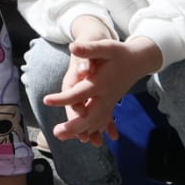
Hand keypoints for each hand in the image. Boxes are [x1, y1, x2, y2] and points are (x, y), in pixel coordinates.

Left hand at [45, 36, 163, 145]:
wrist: (138, 60)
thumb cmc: (119, 52)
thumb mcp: (106, 47)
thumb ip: (89, 48)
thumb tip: (73, 46)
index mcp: (101, 83)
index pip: (80, 93)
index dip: (63, 98)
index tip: (46, 101)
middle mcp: (106, 96)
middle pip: (89, 115)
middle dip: (73, 126)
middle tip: (56, 133)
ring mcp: (109, 103)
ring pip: (95, 122)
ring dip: (80, 131)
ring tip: (62, 137)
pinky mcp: (110, 104)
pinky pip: (102, 121)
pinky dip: (93, 130)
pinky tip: (83, 138)